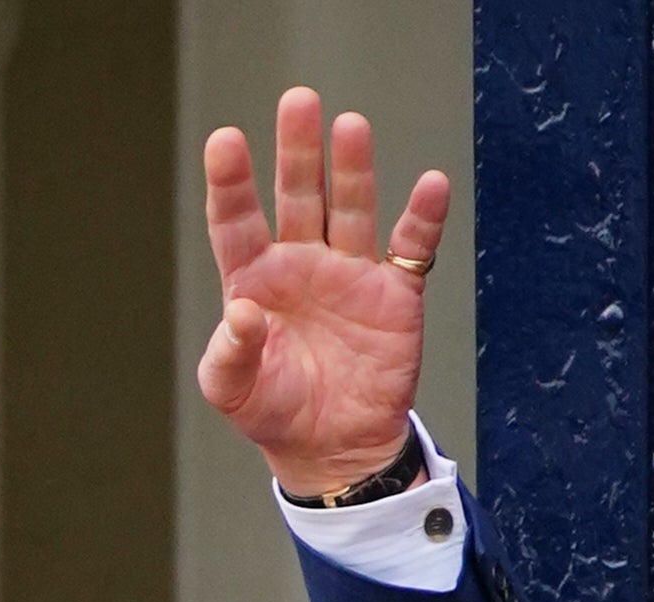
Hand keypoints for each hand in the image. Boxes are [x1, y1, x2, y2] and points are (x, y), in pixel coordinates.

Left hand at [196, 89, 450, 496]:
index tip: (224, 141)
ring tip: (349, 126)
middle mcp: (301, 266)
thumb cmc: (273, 412)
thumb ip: (228, 353)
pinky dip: (423, 217)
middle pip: (299, 197)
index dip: (231, 182)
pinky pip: (412, 247)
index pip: (237, 222)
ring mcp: (350, 274)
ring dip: (353, 169)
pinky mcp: (394, 293)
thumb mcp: (232, 391)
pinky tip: (428, 185)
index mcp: (254, 283)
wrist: (332, 447)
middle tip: (298, 101)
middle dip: (298, 152)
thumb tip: (240, 313)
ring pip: (352, 208)